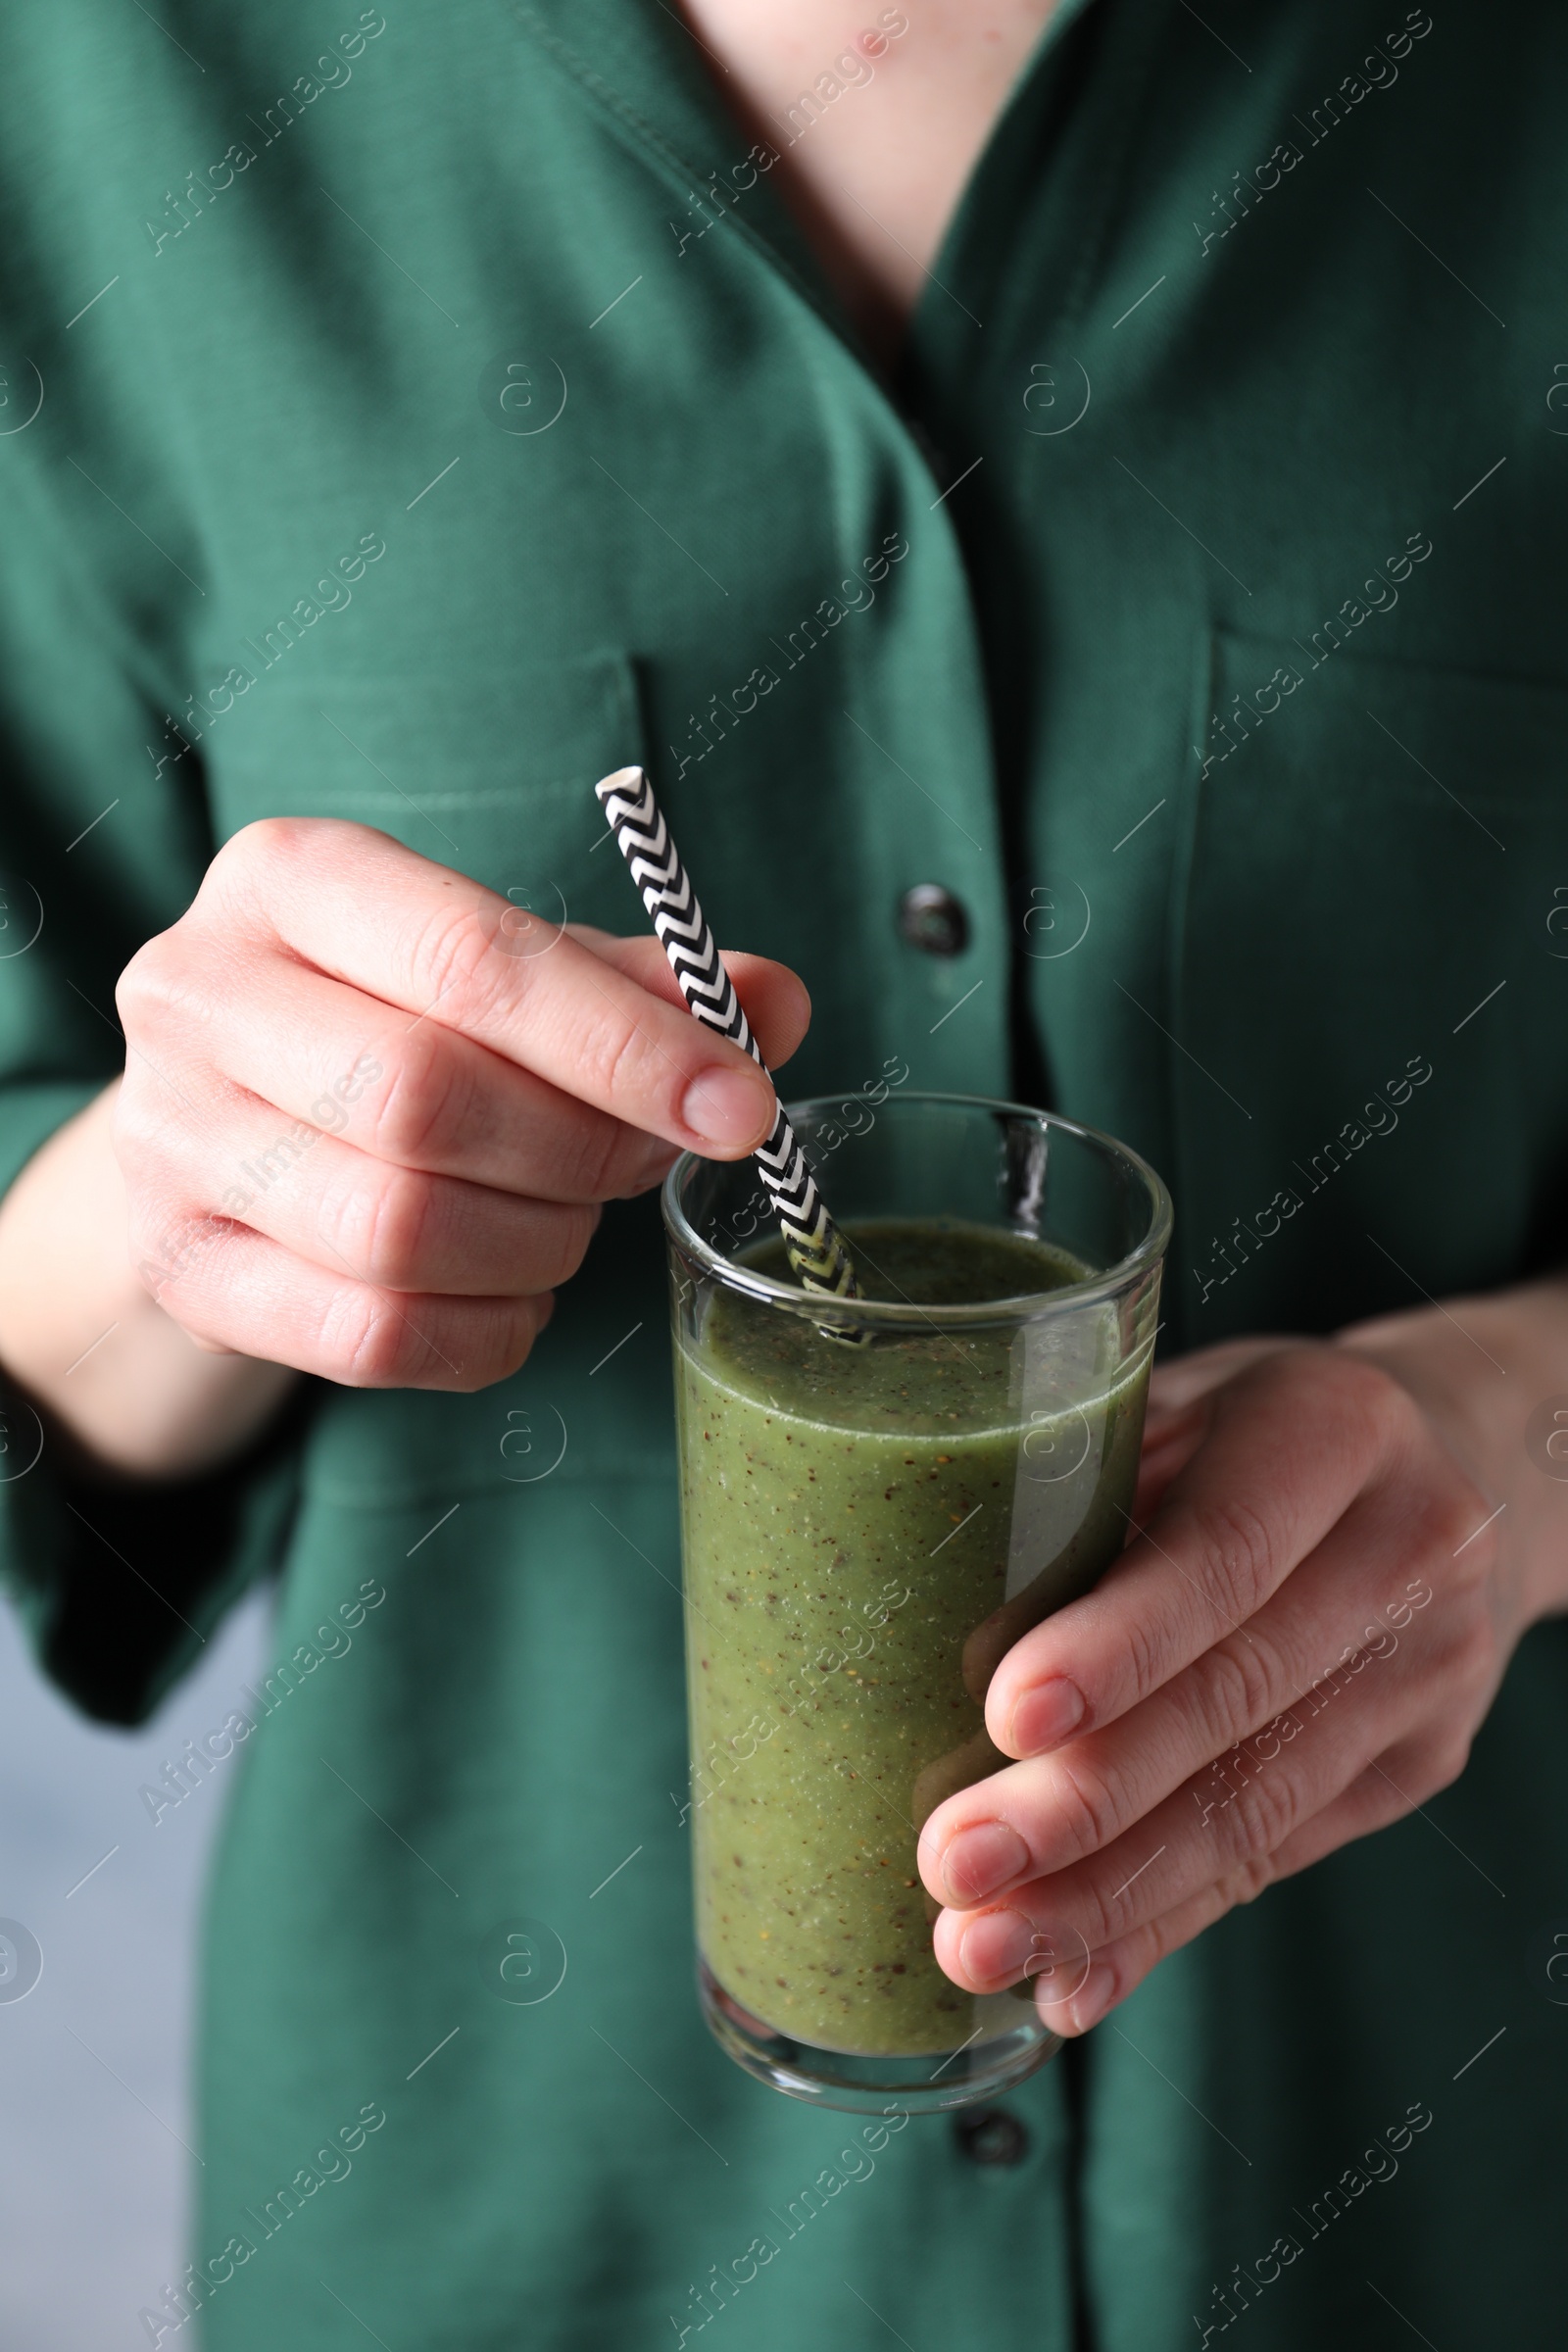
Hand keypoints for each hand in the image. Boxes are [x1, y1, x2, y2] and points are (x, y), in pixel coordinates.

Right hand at [111, 818, 806, 1390]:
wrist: (224, 1116)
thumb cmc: (391, 1020)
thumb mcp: (506, 970)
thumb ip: (638, 984)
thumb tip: (776, 1005)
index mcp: (291, 878)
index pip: (477, 961)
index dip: (628, 1045)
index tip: (743, 1107)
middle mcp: (198, 992)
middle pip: (428, 1097)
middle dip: (581, 1150)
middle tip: (645, 1161)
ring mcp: (169, 1138)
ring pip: (398, 1228)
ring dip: (537, 1245)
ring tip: (567, 1221)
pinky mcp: (180, 1267)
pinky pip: (369, 1336)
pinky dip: (485, 1330)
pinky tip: (514, 1291)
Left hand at [916, 1339, 1519, 2034]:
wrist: (1445, 1469)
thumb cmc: (1243, 1428)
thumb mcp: (1176, 1402)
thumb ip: (1080, 1479)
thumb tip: (902, 1613)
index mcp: (1335, 1425)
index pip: (1227, 1551)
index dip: (1121, 1643)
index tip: (1006, 1718)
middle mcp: (1407, 1549)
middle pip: (1238, 1696)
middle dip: (1085, 1800)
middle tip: (954, 1865)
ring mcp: (1428, 1670)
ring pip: (1257, 1803)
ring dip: (1107, 1895)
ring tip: (980, 1944)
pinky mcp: (1418, 1765)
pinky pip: (1275, 1857)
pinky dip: (1161, 1923)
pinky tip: (1071, 1979)